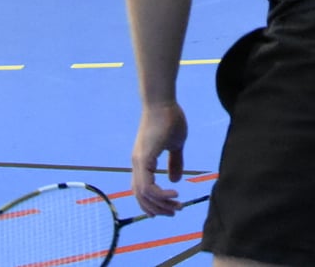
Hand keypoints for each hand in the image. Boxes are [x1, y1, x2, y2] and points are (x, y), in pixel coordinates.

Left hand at [131, 101, 187, 216]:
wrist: (162, 102)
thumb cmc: (169, 118)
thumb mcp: (175, 144)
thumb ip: (174, 162)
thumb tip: (174, 180)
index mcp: (143, 161)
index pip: (142, 190)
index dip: (153, 203)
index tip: (169, 209)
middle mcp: (137, 164)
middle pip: (141, 197)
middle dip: (158, 208)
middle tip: (175, 212)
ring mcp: (139, 161)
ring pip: (144, 194)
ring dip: (160, 204)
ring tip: (177, 206)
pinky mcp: (144, 158)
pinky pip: (148, 185)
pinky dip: (160, 195)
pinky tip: (174, 194)